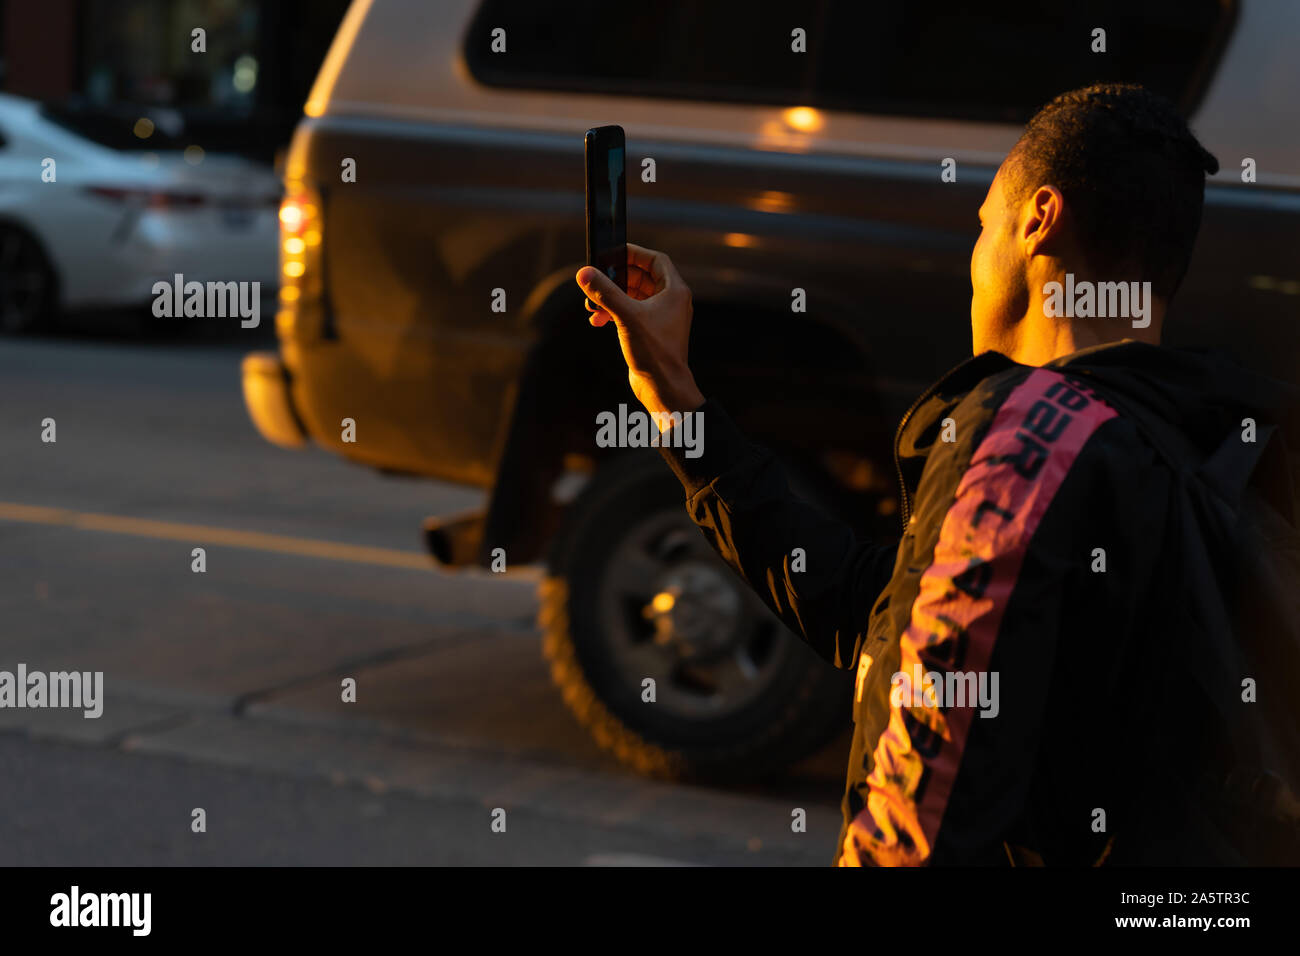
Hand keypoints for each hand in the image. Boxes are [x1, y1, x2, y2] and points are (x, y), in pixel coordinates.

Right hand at [575, 243, 703, 420]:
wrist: (663, 388)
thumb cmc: (655, 352)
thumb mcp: (626, 316)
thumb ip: (605, 292)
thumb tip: (585, 273)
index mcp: (674, 291)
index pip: (655, 260)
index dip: (633, 253)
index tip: (613, 252)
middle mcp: (671, 302)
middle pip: (640, 278)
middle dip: (616, 280)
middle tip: (597, 282)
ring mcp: (661, 318)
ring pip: (633, 297)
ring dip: (611, 298)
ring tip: (592, 306)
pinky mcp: (650, 333)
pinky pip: (630, 314)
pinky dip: (614, 314)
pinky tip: (598, 321)